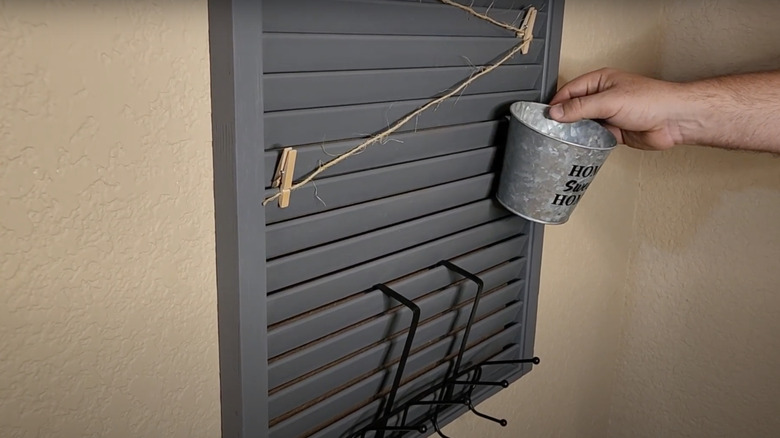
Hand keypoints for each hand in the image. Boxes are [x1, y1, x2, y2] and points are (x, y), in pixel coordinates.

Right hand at [548, 68, 688, 150]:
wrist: (674, 120)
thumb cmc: (651, 101)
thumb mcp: (609, 101)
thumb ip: (580, 107)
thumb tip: (556, 111)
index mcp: (600, 81)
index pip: (570, 90)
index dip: (557, 103)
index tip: (545, 116)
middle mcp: (603, 97)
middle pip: (574, 108)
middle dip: (563, 118)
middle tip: (550, 130)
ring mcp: (608, 114)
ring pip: (583, 124)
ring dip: (575, 131)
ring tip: (562, 139)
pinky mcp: (614, 131)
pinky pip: (594, 137)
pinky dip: (587, 142)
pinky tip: (580, 146)